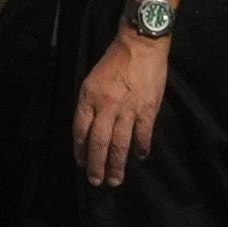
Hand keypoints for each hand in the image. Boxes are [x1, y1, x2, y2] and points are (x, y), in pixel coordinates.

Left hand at [72, 30, 164, 185]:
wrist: (140, 45)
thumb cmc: (114, 61)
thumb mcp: (92, 79)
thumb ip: (91, 104)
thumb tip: (90, 129)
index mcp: (89, 96)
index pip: (80, 130)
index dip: (80, 149)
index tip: (80, 162)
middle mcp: (106, 105)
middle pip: (98, 142)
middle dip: (96, 165)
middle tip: (96, 181)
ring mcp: (128, 109)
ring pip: (119, 144)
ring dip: (117, 165)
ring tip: (115, 180)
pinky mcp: (147, 109)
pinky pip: (142, 135)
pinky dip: (140, 149)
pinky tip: (139, 157)